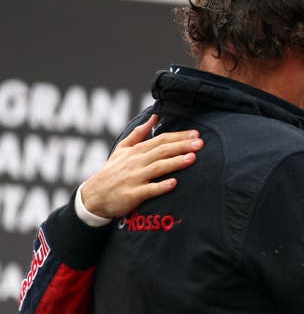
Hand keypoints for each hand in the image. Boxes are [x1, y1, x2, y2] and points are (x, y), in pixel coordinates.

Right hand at [81, 114, 203, 217]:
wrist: (94, 196)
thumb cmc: (112, 171)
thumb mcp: (122, 149)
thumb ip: (139, 133)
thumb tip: (155, 117)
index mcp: (137, 151)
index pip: (161, 140)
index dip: (179, 136)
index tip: (196, 134)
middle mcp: (136, 162)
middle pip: (162, 151)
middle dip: (182, 146)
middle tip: (200, 143)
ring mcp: (135, 178)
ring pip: (158, 168)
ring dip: (175, 162)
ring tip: (192, 159)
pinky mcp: (133, 194)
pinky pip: (149, 190)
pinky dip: (161, 186)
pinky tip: (174, 183)